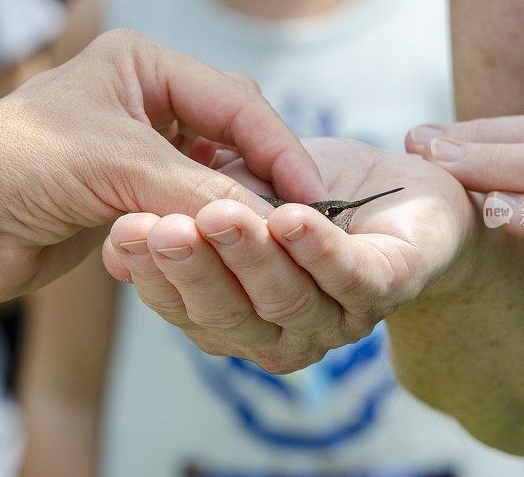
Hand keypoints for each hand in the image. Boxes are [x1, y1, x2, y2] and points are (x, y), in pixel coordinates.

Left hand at [0, 29, 324, 322]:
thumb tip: (274, 221)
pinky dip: (206, 230)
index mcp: (145, 66)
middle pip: (234, 134)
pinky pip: (190, 208)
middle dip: (262, 175)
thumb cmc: (15, 165)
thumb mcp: (119, 164)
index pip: (237, 101)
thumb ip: (201, 189)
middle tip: (294, 220)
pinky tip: (221, 248)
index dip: (280, 147)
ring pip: (215, 176)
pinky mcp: (134, 196)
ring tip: (261, 239)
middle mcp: (148, 102)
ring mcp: (142, 151)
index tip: (311, 195)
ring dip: (233, 209)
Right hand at [106, 138, 476, 372]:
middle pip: (232, 315)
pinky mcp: (391, 286)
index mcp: (244, 319)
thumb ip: (189, 213)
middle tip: (166, 226)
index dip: (156, 276)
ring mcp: (341, 317)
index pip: (190, 310)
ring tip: (220, 213)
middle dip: (196, 269)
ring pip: (286, 298)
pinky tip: (292, 217)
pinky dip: (319, 249)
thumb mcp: (238, 190)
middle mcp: (288, 332)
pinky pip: (350, 275)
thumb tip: (118, 242)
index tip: (127, 231)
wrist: (405, 194)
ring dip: (251, 257)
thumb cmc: (315, 196)